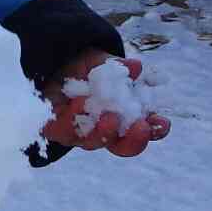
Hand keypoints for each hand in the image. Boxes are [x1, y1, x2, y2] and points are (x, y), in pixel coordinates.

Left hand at [41, 51, 170, 157]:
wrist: (48, 64)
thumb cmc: (82, 67)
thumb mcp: (102, 63)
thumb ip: (118, 68)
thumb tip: (136, 66)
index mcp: (121, 117)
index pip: (142, 130)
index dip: (155, 130)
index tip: (163, 123)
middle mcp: (100, 130)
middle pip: (121, 147)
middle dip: (134, 140)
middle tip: (142, 127)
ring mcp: (77, 132)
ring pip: (92, 143)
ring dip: (104, 132)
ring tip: (111, 117)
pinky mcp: (53, 127)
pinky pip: (64, 130)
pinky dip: (74, 118)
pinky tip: (82, 102)